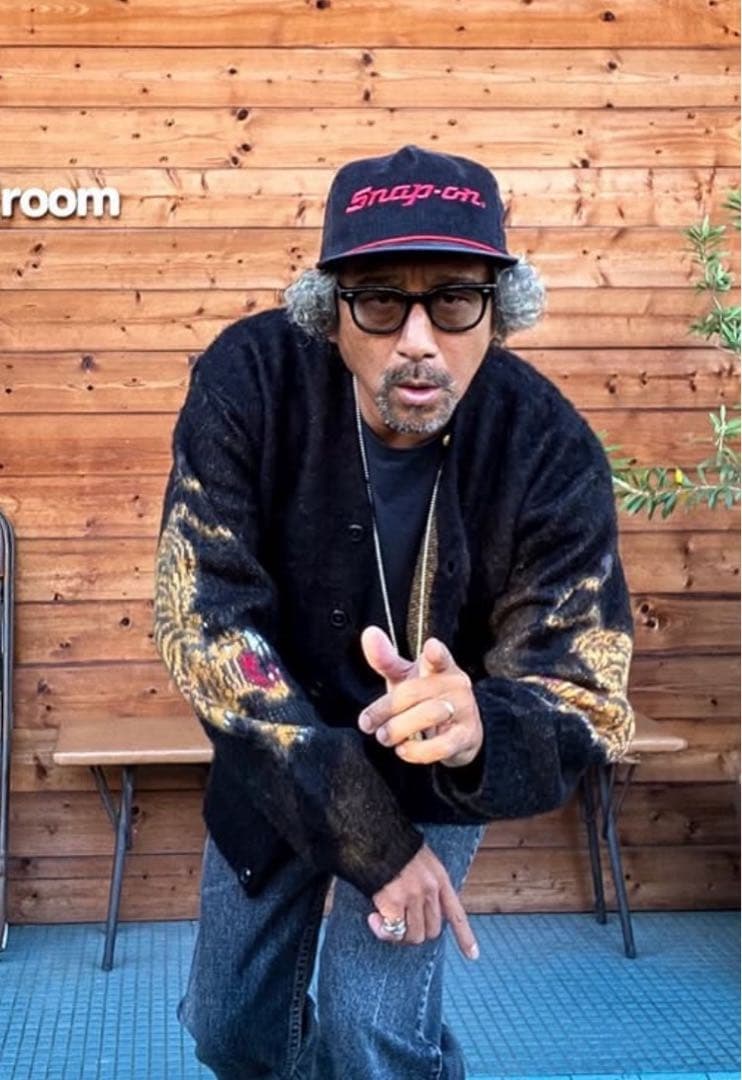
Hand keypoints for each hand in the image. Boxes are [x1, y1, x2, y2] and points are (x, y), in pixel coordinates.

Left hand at [358, 626, 482, 767]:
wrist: (461, 732)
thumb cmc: (427, 698)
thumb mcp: (406, 677)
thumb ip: (386, 659)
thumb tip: (369, 633)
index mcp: (440, 667)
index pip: (439, 657)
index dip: (435, 653)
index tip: (432, 647)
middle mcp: (455, 685)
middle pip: (414, 692)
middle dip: (385, 709)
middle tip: (367, 724)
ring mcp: (463, 710)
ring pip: (428, 716)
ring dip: (399, 729)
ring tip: (384, 737)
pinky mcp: (465, 737)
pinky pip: (440, 746)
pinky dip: (417, 751)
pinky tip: (403, 750)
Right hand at [369, 843, 478, 958]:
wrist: (376, 837)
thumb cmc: (394, 848)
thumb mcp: (421, 861)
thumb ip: (427, 883)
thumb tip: (421, 910)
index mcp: (440, 879)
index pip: (456, 913)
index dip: (465, 937)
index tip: (473, 955)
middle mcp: (430, 890)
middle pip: (432, 930)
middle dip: (416, 933)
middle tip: (398, 925)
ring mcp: (414, 897)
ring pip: (414, 936)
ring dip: (399, 935)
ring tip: (384, 922)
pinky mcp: (395, 902)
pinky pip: (394, 932)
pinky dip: (383, 932)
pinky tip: (373, 919)